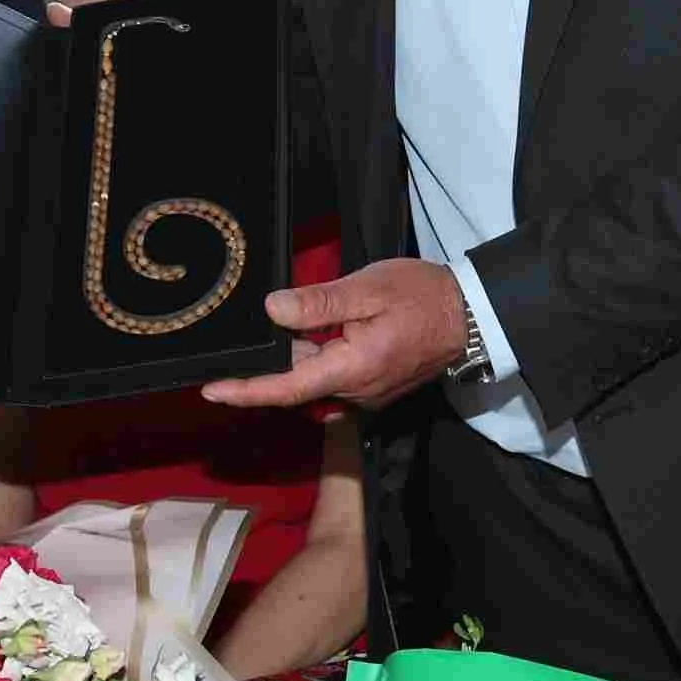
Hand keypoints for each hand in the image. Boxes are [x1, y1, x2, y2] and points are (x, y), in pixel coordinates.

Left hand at [201, 259, 468, 409]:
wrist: (470, 314)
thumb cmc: (421, 296)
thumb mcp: (367, 288)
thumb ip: (319, 303)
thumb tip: (273, 310)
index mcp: (352, 369)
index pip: (287, 389)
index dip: (247, 391)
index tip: (211, 390)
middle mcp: (356, 392)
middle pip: (297, 382)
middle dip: (268, 363)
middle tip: (241, 337)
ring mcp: (366, 392)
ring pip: (314, 378)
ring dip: (293, 357)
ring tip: (272, 329)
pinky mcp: (373, 385)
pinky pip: (332, 376)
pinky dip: (313, 357)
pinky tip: (305, 332)